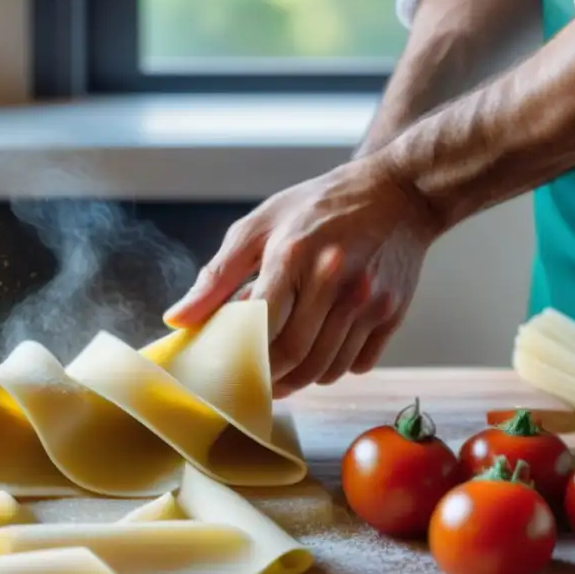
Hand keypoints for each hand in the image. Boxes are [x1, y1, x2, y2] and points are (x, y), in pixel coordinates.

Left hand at [163, 158, 440, 396]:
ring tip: (282, 373)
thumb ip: (216, 277)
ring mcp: (367, 299)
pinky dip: (333, 369)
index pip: (260, 327)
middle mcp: (334, 280)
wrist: (397, 192)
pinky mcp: (391, 312)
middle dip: (269, 378)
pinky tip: (319, 355)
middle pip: (294, 356)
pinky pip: (357, 364)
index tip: (227, 370)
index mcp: (292, 255)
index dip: (242, 357)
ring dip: (300, 380)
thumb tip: (177, 319)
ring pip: (326, 369)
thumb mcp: (259, 226)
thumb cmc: (318, 207)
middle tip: (254, 381)